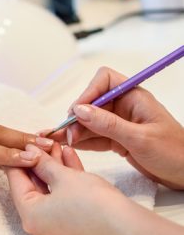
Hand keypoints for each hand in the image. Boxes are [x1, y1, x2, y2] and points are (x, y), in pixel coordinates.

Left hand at [7, 144, 128, 234]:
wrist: (129, 227)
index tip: (19, 144)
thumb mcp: (63, 176)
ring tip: (57, 146)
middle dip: (40, 161)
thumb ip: (42, 163)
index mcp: (30, 217)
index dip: (18, 159)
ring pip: (49, 191)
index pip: (16, 182)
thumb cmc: (93, 202)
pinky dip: (64, 181)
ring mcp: (55, 228)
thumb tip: (29, 152)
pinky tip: (69, 158)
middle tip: (42, 143)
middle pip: (33, 186)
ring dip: (54, 168)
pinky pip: (61, 199)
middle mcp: (38, 227)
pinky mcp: (71, 226)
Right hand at [41, 67, 183, 188]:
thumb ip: (108, 124)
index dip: (88, 93)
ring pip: (90, 121)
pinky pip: (95, 137)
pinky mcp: (117, 140)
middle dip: (77, 117)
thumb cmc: (175, 153)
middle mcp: (124, 107)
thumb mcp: (140, 138)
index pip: (103, 81)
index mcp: (134, 97)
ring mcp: (119, 124)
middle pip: (92, 103)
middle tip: (67, 134)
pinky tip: (71, 146)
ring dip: (75, 131)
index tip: (76, 112)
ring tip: (62, 142)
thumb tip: (79, 110)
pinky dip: (83, 141)